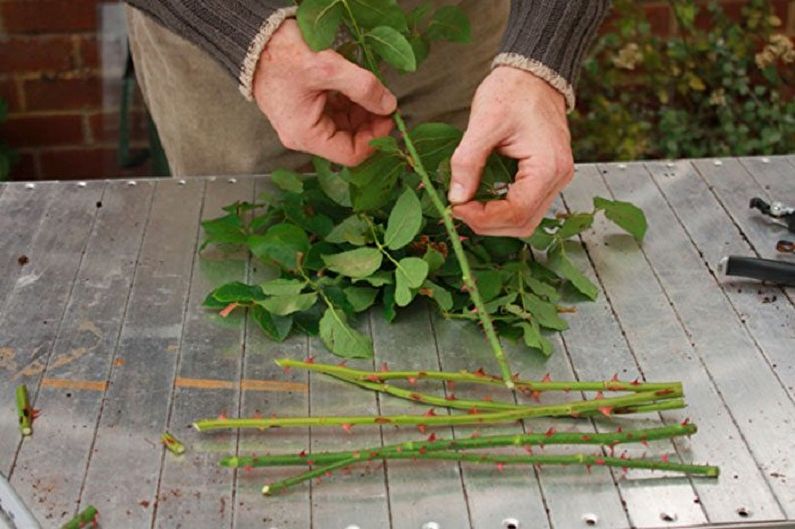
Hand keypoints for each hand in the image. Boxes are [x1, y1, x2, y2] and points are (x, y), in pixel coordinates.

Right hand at [253, 20, 396, 165]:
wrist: (256, 39)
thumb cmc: (282, 56)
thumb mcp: (328, 68)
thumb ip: (363, 87)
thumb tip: (388, 105)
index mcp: (306, 135)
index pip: (351, 154)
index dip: (375, 138)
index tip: (389, 116)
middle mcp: (304, 135)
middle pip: (349, 141)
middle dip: (370, 123)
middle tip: (383, 100)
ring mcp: (305, 123)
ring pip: (344, 127)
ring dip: (362, 111)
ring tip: (370, 89)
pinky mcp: (307, 109)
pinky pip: (335, 113)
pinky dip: (350, 103)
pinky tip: (355, 86)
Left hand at [448, 66, 573, 236]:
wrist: (532, 73)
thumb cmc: (512, 92)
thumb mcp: (483, 123)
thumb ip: (467, 163)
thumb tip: (456, 198)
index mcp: (548, 167)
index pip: (517, 212)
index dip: (483, 218)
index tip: (455, 207)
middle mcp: (558, 178)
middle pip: (523, 223)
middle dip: (487, 223)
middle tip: (458, 209)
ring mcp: (555, 179)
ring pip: (525, 220)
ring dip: (494, 220)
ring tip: (467, 206)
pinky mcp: (546, 177)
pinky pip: (525, 206)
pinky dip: (501, 210)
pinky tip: (481, 199)